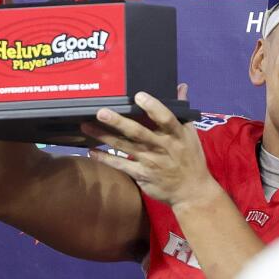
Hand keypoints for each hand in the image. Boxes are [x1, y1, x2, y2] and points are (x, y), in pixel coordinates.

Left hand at [81, 92, 218, 207]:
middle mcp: (161, 147)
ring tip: (86, 126)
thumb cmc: (191, 159)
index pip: (166, 119)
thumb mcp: (191, 134)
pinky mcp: (141, 175)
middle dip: (118, 122)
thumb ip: (182, 111)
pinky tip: (91, 151)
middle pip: (138, 132)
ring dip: (104, 136)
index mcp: (176, 135)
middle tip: (101, 112)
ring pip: (124, 147)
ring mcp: (150, 162)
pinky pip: (120, 165)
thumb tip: (180, 86)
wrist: (191, 192)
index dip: (153, 107)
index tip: (139, 95)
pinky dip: (105, 159)